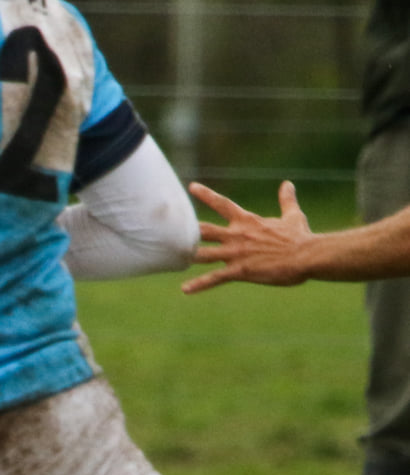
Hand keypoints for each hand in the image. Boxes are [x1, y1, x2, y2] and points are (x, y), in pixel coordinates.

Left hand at [182, 180, 313, 293]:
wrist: (307, 256)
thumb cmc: (300, 237)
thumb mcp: (293, 215)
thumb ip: (286, 200)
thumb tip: (288, 184)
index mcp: (247, 221)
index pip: (222, 204)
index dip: (207, 195)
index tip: (191, 187)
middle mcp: (236, 235)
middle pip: (204, 230)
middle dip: (187, 230)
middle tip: (167, 228)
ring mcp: (236, 254)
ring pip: (204, 254)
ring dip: (188, 256)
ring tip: (169, 259)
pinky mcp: (239, 271)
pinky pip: (215, 279)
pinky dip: (199, 284)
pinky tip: (185, 289)